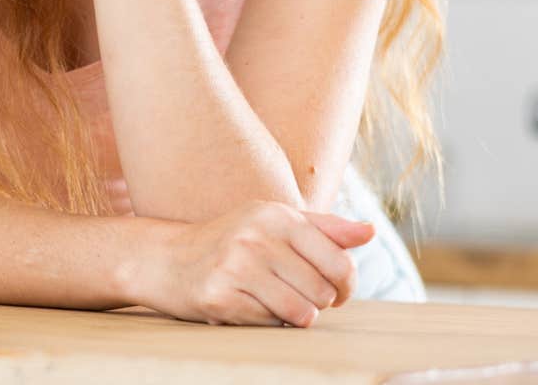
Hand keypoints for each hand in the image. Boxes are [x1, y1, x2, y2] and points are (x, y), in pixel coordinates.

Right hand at [134, 201, 372, 326]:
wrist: (167, 259)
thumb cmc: (231, 242)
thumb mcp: (275, 224)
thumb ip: (324, 229)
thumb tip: (369, 231)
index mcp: (276, 216)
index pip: (340, 263)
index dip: (347, 287)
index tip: (335, 293)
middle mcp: (255, 237)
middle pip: (322, 292)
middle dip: (317, 302)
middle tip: (296, 295)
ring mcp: (235, 266)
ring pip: (301, 312)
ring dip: (295, 316)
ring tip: (276, 302)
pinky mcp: (219, 296)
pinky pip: (269, 322)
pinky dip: (267, 321)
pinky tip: (248, 305)